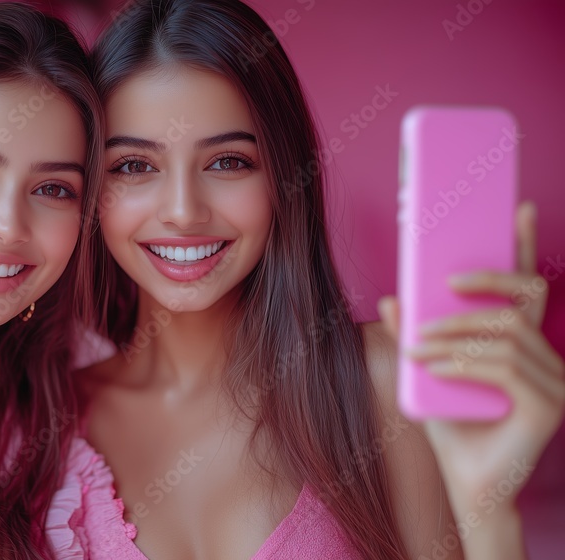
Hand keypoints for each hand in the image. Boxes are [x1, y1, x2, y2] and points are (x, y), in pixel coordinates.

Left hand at [378, 200, 564, 557]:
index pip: (529, 288)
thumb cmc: (451, 428)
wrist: (468, 486)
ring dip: (455, 333)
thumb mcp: (426, 373)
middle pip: (522, 300)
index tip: (518, 209)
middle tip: (439, 290)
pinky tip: (434, 367)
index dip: (525, 248)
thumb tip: (392, 298)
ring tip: (417, 345)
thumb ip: (414, 336)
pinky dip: (463, 362)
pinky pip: (503, 366)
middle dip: (480, 286)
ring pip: (507, 332)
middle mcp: (548, 357)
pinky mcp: (548, 405)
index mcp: (524, 345)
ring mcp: (555, 382)